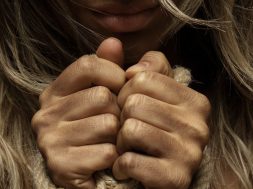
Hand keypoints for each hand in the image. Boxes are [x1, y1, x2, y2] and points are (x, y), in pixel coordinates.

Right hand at [31, 38, 124, 188]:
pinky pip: (107, 152)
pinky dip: (114, 157)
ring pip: (108, 124)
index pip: (88, 63)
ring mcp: (50, 139)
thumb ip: (109, 67)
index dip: (114, 74)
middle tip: (112, 124)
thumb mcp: (104, 92)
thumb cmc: (99, 127)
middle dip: (117, 111)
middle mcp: (46, 112)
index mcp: (55, 91)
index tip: (121, 88)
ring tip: (108, 140)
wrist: (89, 169)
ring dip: (117, 135)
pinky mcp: (61, 165)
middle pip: (102, 97)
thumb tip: (113, 41)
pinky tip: (105, 159)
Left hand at [113, 51, 209, 188]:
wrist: (160, 174)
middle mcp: (198, 125)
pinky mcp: (174, 178)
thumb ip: (146, 68)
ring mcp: (189, 153)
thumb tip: (130, 63)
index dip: (125, 92)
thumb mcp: (154, 95)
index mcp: (194, 101)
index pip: (142, 78)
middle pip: (134, 103)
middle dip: (121, 117)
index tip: (129, 105)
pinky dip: (121, 165)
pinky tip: (127, 167)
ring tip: (128, 147)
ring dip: (120, 142)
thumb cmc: (153, 128)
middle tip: (127, 129)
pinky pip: (129, 161)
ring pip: (130, 129)